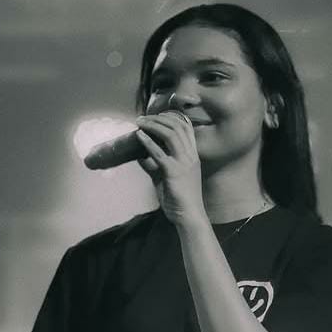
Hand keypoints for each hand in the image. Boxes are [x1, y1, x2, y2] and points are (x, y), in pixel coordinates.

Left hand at [135, 111, 207, 228]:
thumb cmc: (179, 198)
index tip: (156, 116)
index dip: (171, 117)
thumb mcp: (166, 176)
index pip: (186, 127)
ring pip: (170, 135)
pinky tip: (139, 136)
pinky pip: (159, 153)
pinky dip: (148, 142)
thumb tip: (139, 156)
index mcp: (192, 155)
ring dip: (153, 125)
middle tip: (143, 118)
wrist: (188, 215)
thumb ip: (155, 165)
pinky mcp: (174, 172)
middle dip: (159, 118)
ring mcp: (184, 163)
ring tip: (139, 123)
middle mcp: (191, 156)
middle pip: (177, 127)